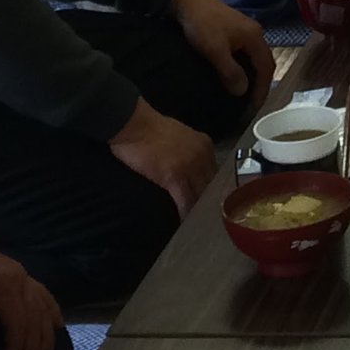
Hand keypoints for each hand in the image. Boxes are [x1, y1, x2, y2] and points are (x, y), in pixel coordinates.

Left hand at [0, 223, 57, 349]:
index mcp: (5, 285)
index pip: (18, 322)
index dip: (17, 348)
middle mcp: (22, 281)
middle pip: (34, 319)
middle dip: (31, 348)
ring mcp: (25, 277)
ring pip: (43, 309)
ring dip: (46, 335)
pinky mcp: (22, 276)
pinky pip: (44, 295)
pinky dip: (52, 311)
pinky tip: (58, 325)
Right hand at [108, 97, 215, 215]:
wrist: (134, 124)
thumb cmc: (150, 129)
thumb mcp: (180, 136)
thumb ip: (189, 150)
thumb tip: (189, 167)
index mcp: (204, 145)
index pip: (215, 173)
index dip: (213, 189)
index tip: (211, 202)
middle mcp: (202, 156)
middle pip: (211, 186)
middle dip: (209, 203)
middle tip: (208, 218)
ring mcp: (190, 166)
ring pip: (199, 195)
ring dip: (198, 211)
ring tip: (197, 225)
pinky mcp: (174, 176)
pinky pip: (184, 201)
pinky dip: (184, 214)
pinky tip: (183, 224)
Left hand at [171, 0, 272, 101]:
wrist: (187, 0)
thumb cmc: (202, 25)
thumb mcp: (215, 50)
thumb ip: (230, 71)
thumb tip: (242, 92)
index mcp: (255, 38)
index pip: (267, 68)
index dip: (262, 89)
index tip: (254, 108)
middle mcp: (255, 33)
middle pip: (265, 62)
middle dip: (261, 83)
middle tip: (252, 103)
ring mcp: (246, 30)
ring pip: (255, 57)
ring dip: (253, 75)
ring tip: (246, 92)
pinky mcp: (235, 30)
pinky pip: (247, 53)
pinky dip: (246, 66)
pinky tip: (237, 73)